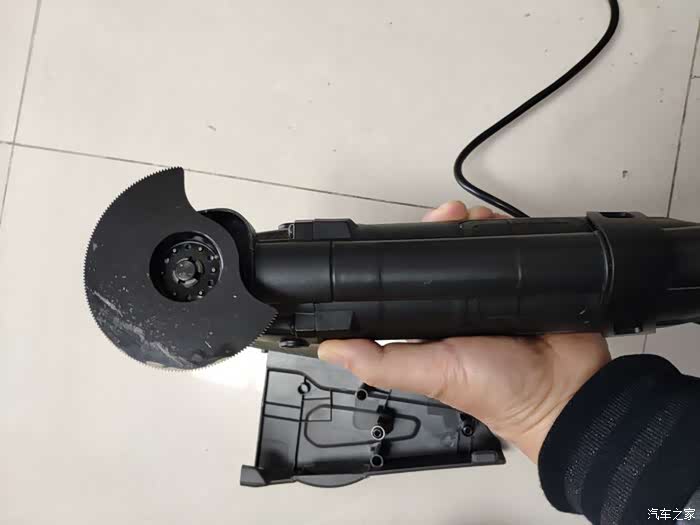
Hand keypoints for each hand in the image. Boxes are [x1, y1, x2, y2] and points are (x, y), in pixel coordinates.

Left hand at [318, 201, 610, 462]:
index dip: (405, 255)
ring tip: (475, 217)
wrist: (564, 391)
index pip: (411, 279)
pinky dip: (507, 231)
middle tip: (449, 215)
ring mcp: (497, 289)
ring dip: (473, 224)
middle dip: (443, 228)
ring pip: (479, 245)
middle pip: (446, 254)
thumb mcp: (430, 374)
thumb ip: (381, 363)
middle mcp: (463, 303)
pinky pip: (515, 248)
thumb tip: (329, 349)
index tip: (405, 233)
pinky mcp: (528, 280)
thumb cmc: (496, 390)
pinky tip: (500, 222)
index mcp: (435, 323)